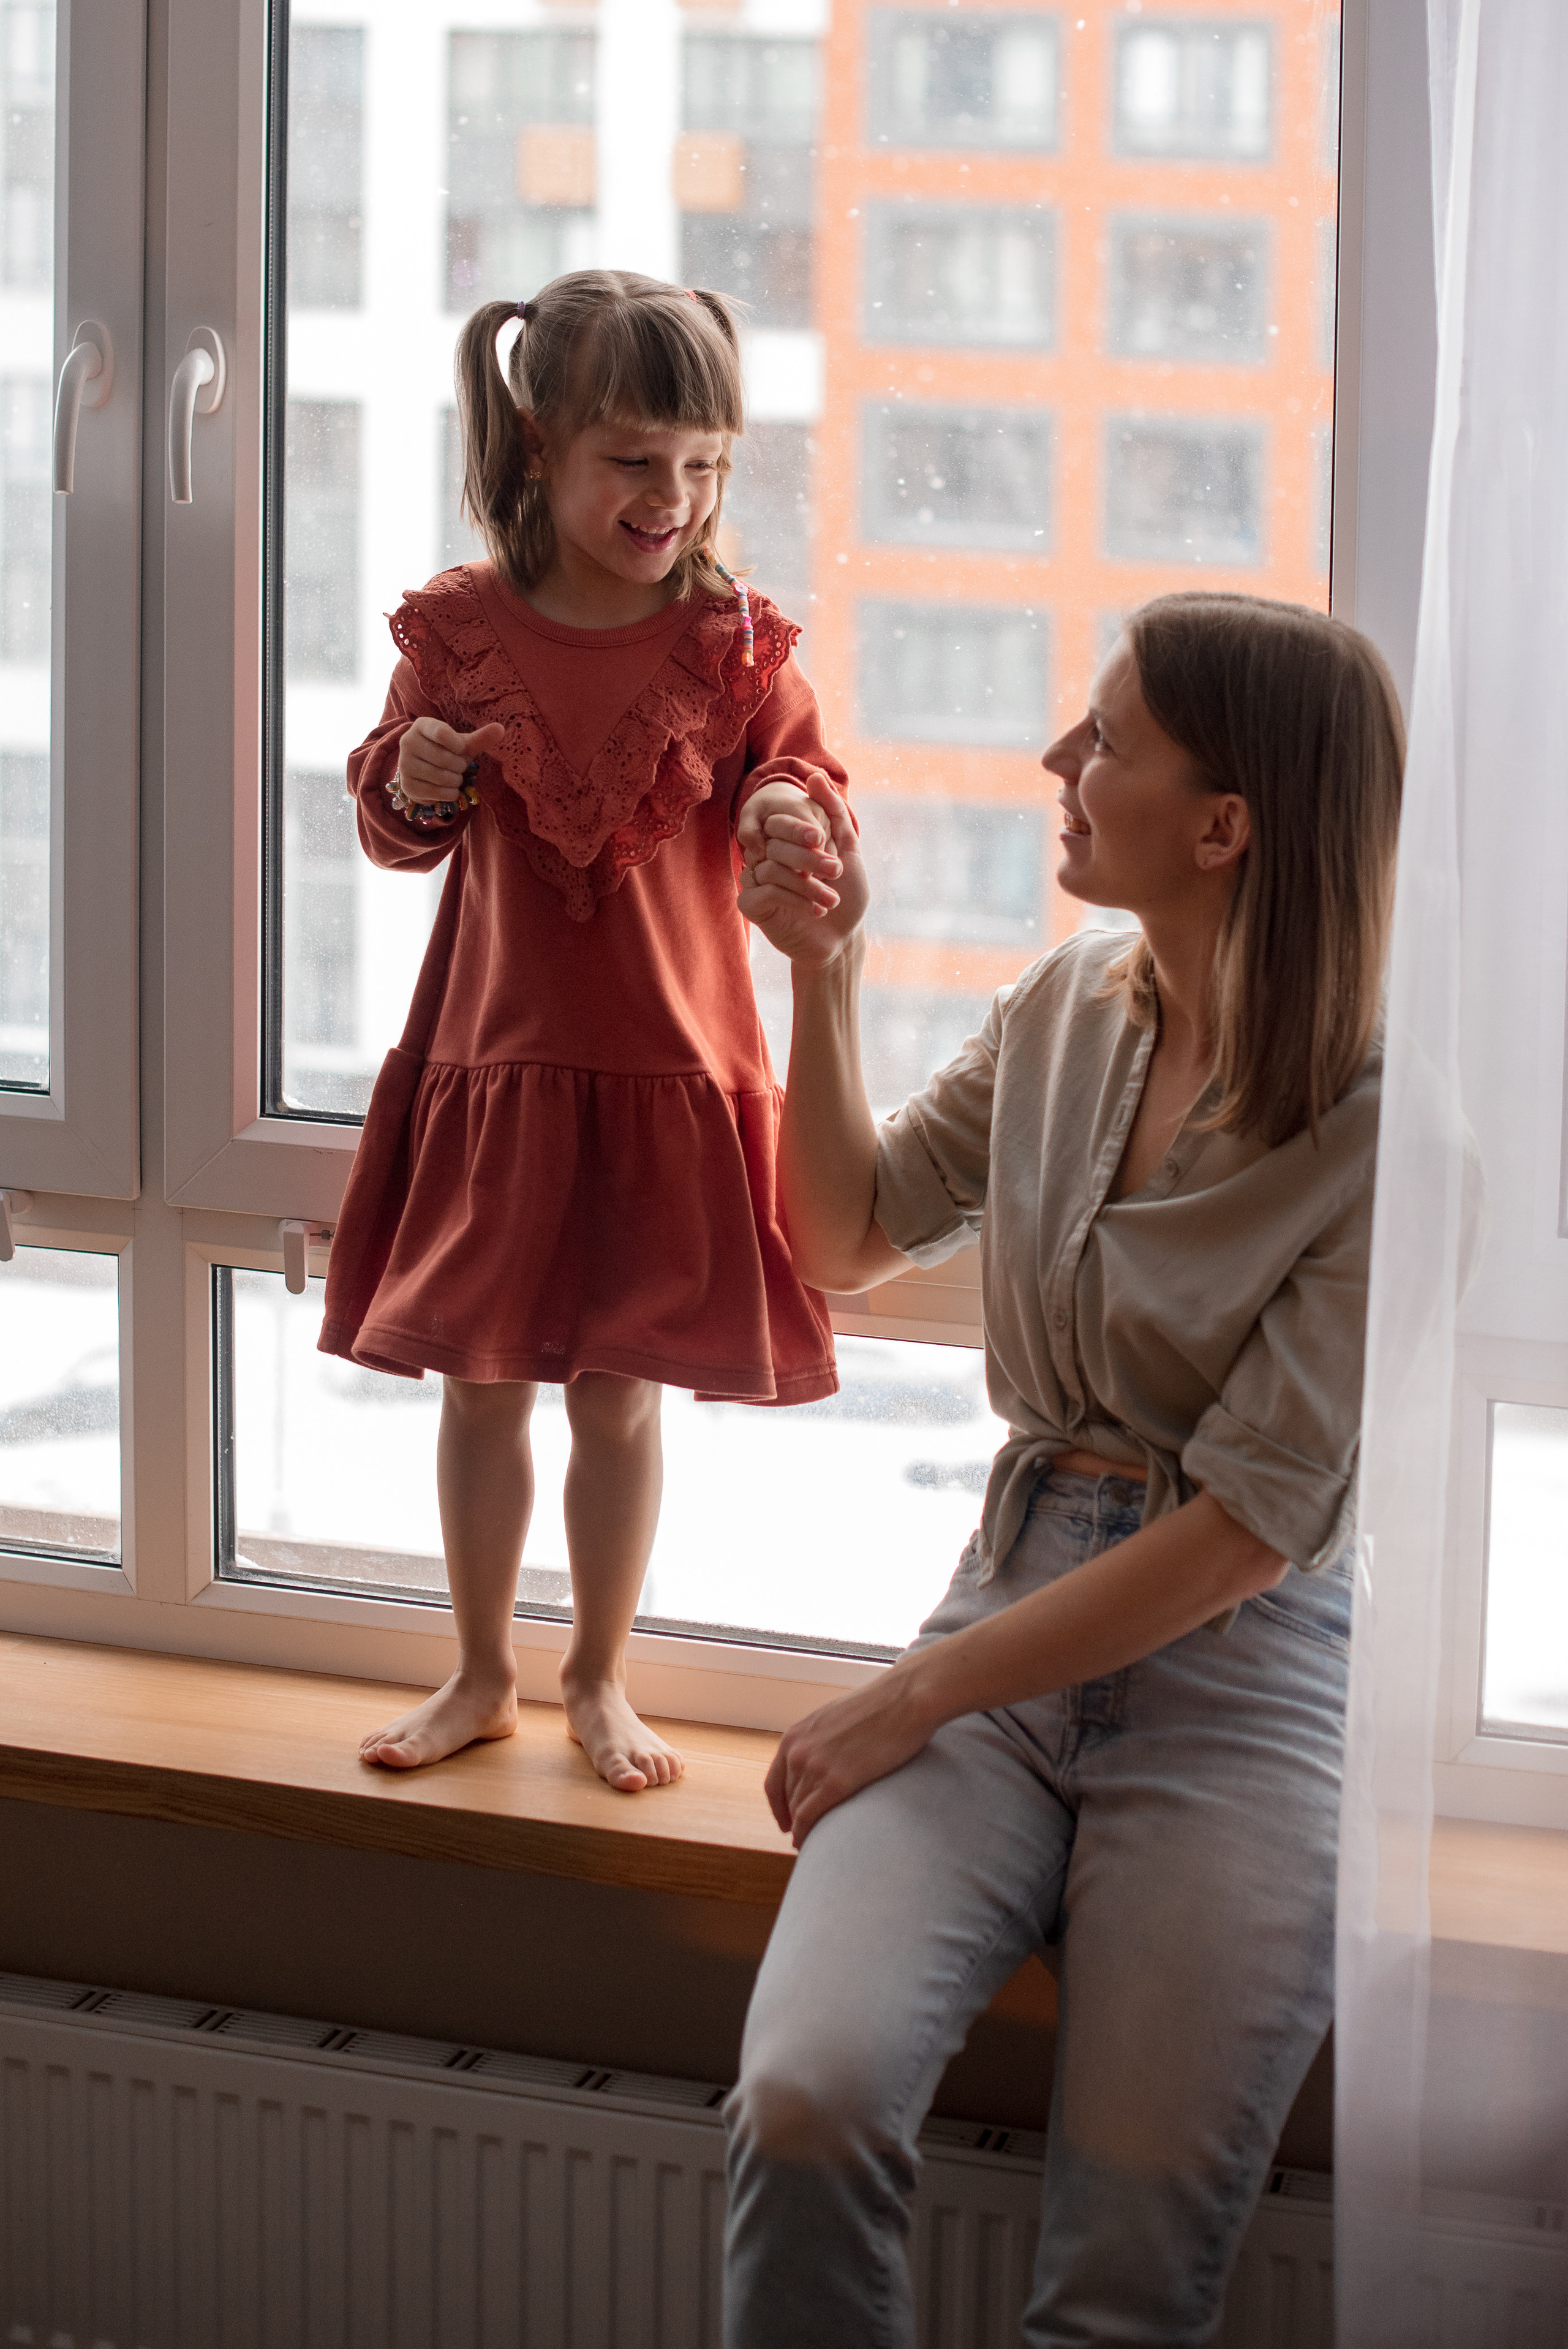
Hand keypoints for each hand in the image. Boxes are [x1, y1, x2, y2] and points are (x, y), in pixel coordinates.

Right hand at [391, 718, 504, 826]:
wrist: (426, 770)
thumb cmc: (447, 751)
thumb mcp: (462, 744)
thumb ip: (480, 738)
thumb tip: (501, 729)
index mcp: (422, 725)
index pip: (442, 733)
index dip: (458, 745)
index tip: (460, 749)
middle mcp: (408, 742)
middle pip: (445, 758)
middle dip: (459, 766)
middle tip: (457, 766)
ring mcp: (405, 765)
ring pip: (441, 777)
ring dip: (455, 781)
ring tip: (453, 776)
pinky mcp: (407, 785)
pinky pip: (437, 792)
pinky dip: (450, 793)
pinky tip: (448, 788)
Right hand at [740, 795, 867, 967]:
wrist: (841, 939)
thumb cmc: (847, 896)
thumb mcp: (848, 849)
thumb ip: (833, 812)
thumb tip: (815, 775)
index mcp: (787, 842)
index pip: (783, 822)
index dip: (807, 833)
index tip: (831, 851)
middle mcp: (768, 857)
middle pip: (778, 844)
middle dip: (812, 860)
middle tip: (837, 873)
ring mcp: (756, 880)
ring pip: (772, 868)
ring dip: (806, 885)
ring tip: (830, 901)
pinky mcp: (750, 904)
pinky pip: (763, 891)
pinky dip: (793, 899)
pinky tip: (813, 911)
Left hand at [765, 1662, 937, 1847]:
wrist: (904, 1699)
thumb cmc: (880, 1706)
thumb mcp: (836, 1719)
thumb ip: (822, 1740)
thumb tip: (825, 1759)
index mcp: (795, 1735)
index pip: (774, 1783)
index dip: (778, 1807)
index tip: (785, 1822)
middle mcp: (798, 1752)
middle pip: (787, 1799)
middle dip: (793, 1819)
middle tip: (805, 1835)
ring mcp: (815, 1768)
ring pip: (797, 1811)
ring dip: (801, 1830)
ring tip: (812, 1844)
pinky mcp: (836, 1783)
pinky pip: (809, 1818)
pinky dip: (805, 1835)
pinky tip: (808, 1844)